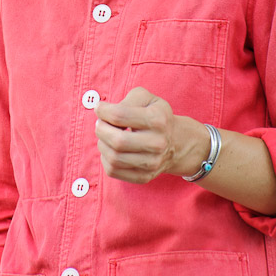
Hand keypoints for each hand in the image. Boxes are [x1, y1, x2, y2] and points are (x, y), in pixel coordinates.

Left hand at [94, 87, 208, 182]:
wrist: (175, 142)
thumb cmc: (155, 115)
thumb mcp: (146, 98)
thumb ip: (127, 100)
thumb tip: (106, 112)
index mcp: (158, 119)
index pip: (120, 115)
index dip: (103, 111)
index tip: (99, 108)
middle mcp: (157, 143)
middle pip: (117, 141)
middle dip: (101, 129)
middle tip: (100, 123)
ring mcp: (152, 163)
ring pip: (113, 158)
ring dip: (102, 143)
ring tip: (106, 135)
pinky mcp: (144, 177)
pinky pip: (113, 171)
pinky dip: (105, 158)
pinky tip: (111, 148)